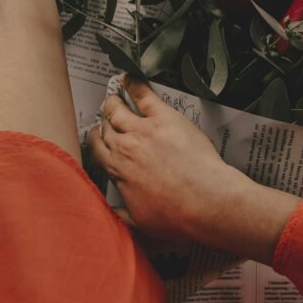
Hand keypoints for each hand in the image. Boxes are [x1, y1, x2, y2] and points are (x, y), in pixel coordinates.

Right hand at [87, 76, 298, 263]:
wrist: (205, 202)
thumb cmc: (178, 215)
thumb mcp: (140, 223)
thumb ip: (120, 214)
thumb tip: (109, 215)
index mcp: (117, 172)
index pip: (97, 149)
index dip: (96, 141)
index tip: (98, 138)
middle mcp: (125, 148)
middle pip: (105, 127)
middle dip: (104, 121)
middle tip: (107, 118)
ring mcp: (142, 131)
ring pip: (116, 110)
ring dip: (112, 103)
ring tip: (113, 98)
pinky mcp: (163, 118)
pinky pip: (143, 95)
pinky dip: (134, 84)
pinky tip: (129, 78)